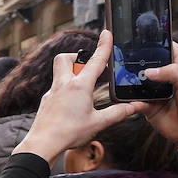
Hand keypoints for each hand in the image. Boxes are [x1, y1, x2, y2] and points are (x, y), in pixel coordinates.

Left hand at [14, 29, 142, 164]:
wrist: (42, 144)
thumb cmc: (69, 133)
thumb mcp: (98, 123)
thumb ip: (117, 113)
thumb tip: (134, 107)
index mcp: (79, 86)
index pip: (95, 61)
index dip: (103, 45)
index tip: (106, 33)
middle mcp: (63, 85)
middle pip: (65, 58)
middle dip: (77, 57)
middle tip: (87, 66)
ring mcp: (52, 92)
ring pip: (59, 72)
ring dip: (71, 73)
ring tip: (83, 88)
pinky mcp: (46, 101)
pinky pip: (55, 88)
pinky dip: (65, 89)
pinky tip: (71, 104)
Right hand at [130, 41, 177, 152]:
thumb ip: (173, 73)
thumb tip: (150, 71)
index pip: (168, 48)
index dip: (157, 42)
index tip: (144, 38)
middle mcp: (169, 77)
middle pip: (150, 63)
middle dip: (139, 61)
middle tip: (128, 59)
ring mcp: (158, 91)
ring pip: (140, 81)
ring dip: (132, 81)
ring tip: (124, 79)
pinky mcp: (149, 106)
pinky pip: (135, 100)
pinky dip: (131, 100)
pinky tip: (131, 99)